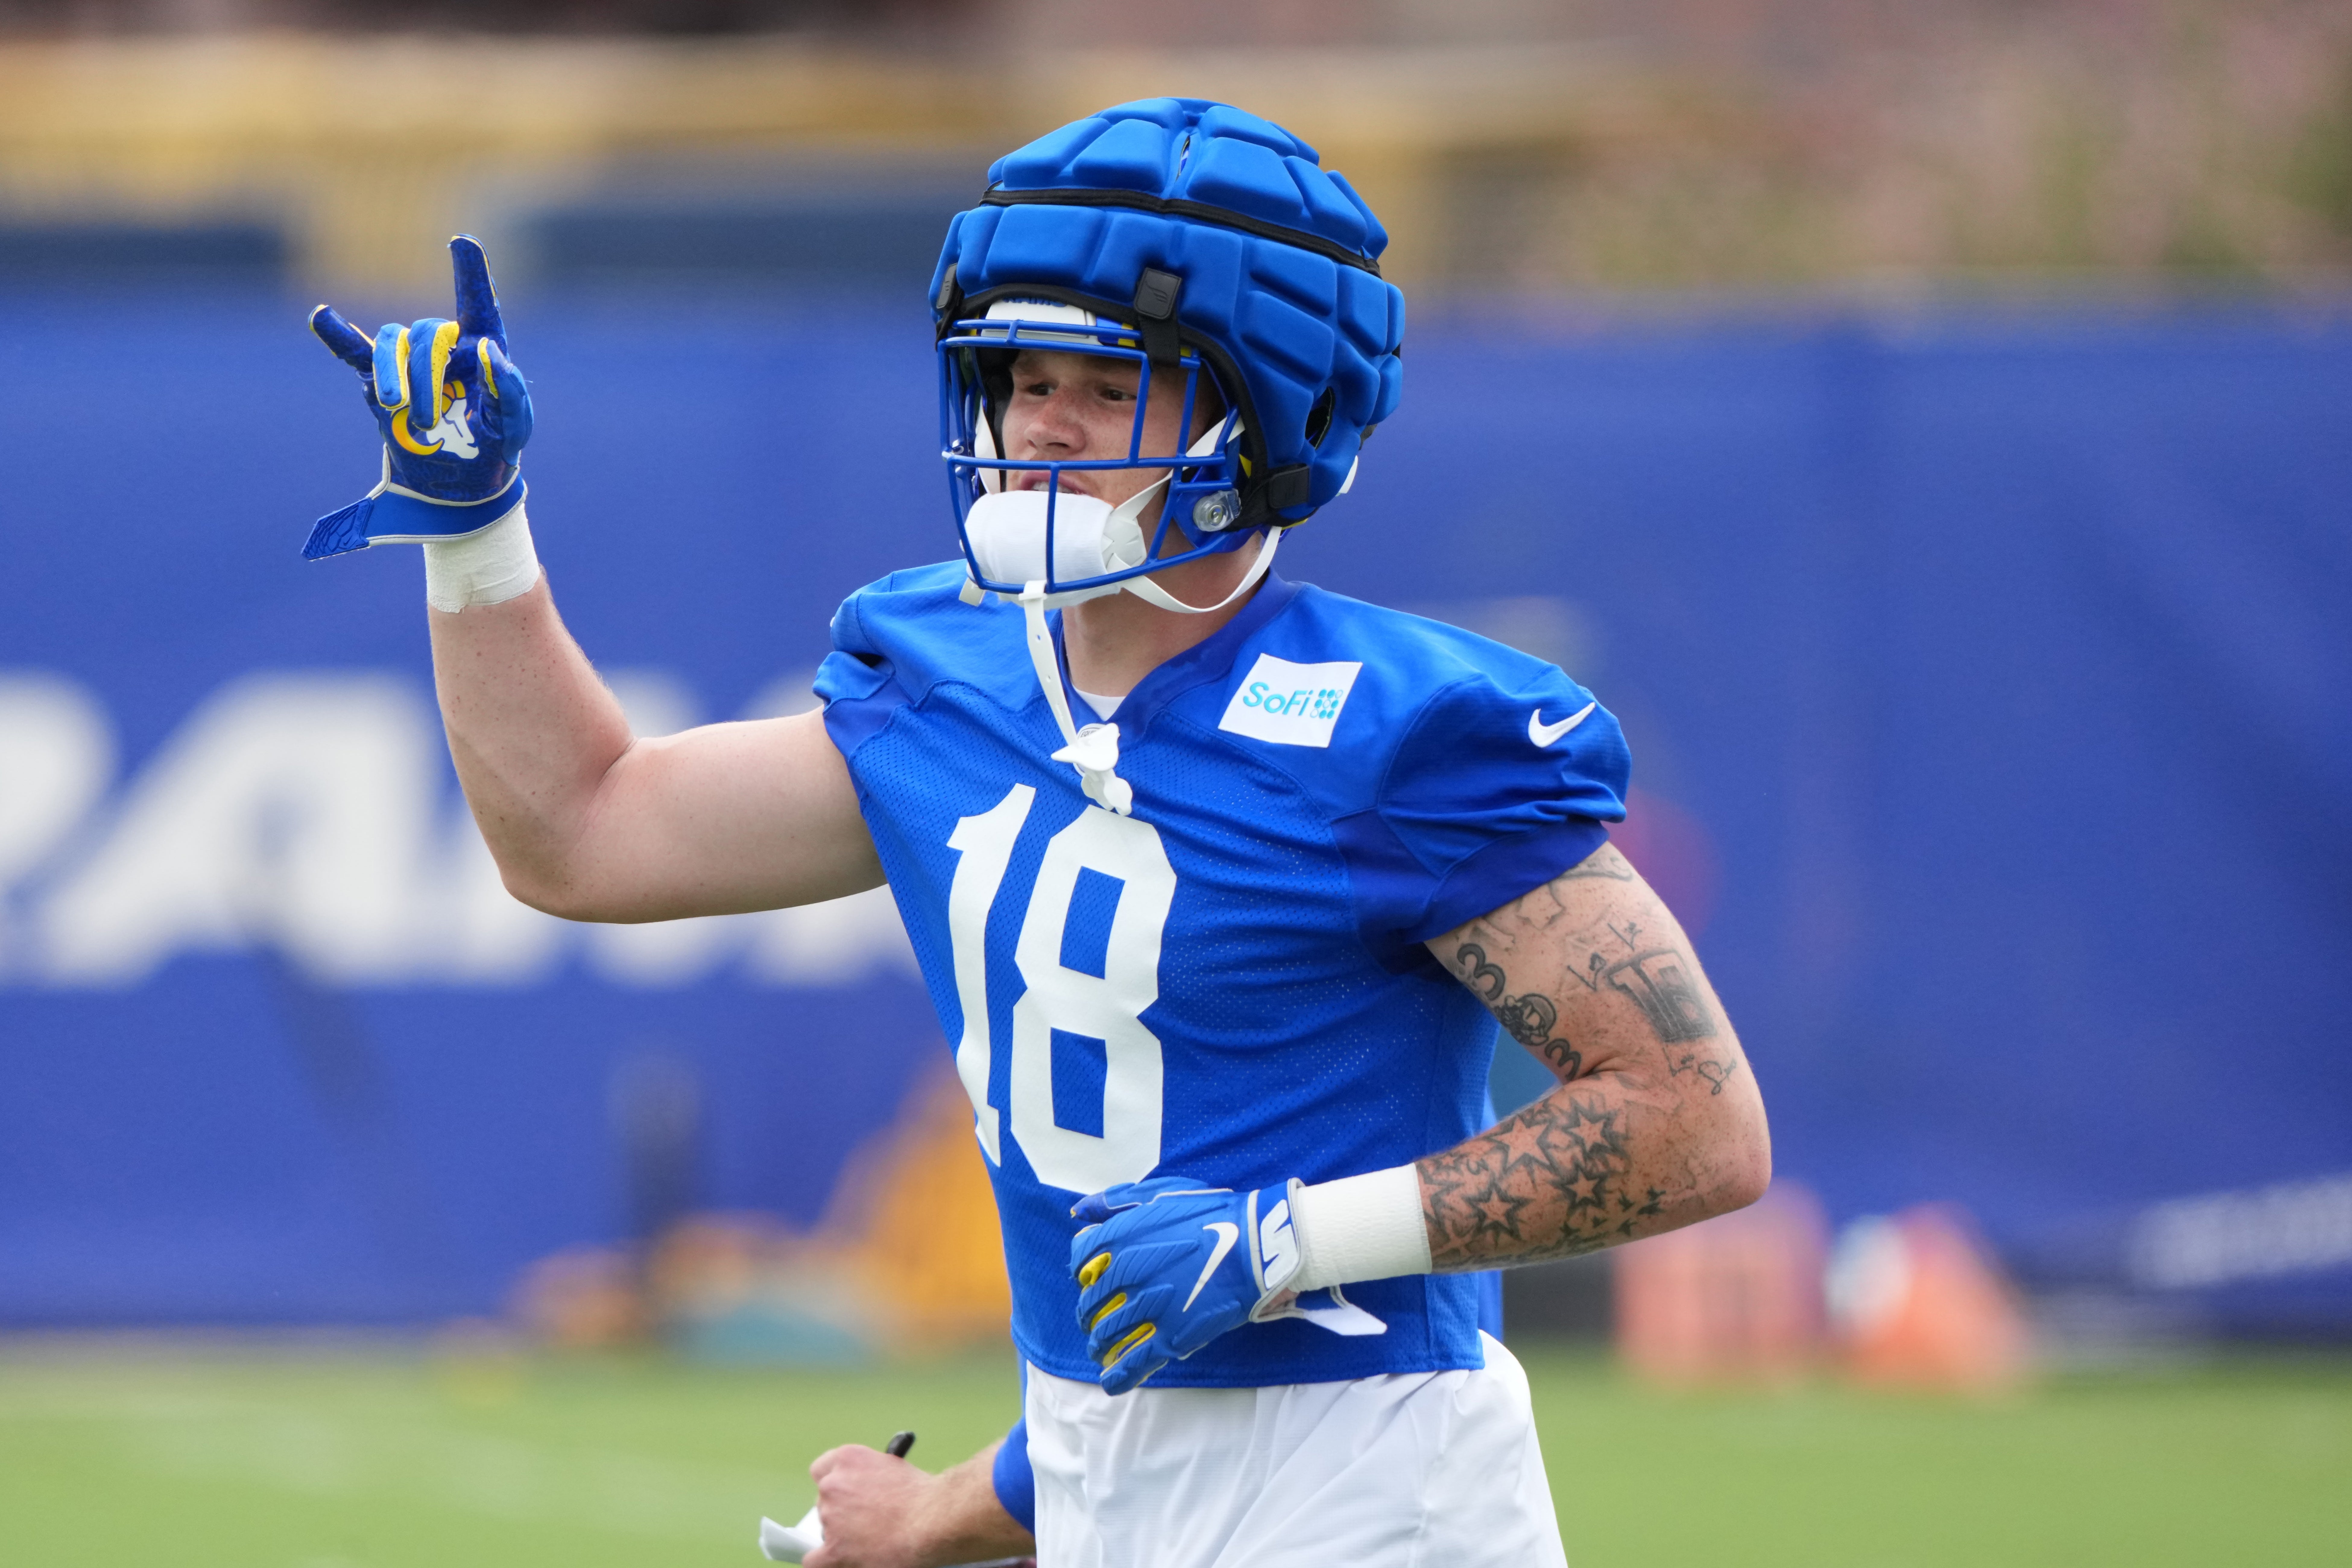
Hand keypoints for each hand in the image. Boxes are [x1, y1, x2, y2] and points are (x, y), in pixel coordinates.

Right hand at [303, 235, 533, 558]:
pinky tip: (320, 316)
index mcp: (483, 350)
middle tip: (431, 420)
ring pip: (392, 344)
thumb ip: (510, 393)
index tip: (463, 243)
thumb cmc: (494, 450)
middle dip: (425, 375)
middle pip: (429, 334)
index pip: (478, 303)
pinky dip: (337, 335)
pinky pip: (355, 353)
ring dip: (392, 374)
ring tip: (395, 408)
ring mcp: (410, 364)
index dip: (470, 273)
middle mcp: (446, 348)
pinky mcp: (380, 384)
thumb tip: (488, 351)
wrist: (460, 486)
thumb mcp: (514, 429)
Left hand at [805, 1443, 1033, 1567]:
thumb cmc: (924, 1494)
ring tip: (870, 1539)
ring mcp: (830, 1517)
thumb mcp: (897, 1468)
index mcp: (847, 1458)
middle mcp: (832, 1485)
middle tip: (866, 1520)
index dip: (836, 1483)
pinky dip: (826, 1560)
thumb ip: (874, 1477)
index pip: (822, 1469)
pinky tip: (841, 1560)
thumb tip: (870, 1493)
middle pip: (825, 1501)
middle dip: (843, 1511)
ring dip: (842, 1534)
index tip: (847, 1493)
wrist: (932, 1519)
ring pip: (824, 1528)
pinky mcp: (834, 1549)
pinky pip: (814, 1560)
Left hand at [1069, 1174, 1301, 1394]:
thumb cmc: (1210, 1212)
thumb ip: (1115, 1201)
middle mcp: (1125, 1274)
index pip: (1080, 1261)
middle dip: (1088, 1313)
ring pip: (1105, 1335)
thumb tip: (1079, 1211)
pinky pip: (1133, 1364)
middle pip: (1088, 1303)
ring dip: (1098, 1344)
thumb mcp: (1160, 1192)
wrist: (1254, 1243)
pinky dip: (1117, 1376)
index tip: (1092, 1278)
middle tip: (1094, 1318)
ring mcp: (1147, 1309)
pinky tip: (1111, 1380)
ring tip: (1101, 1348)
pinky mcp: (1170, 1338)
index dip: (1084, 1272)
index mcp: (1119, 1237)